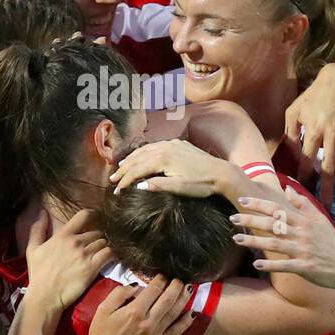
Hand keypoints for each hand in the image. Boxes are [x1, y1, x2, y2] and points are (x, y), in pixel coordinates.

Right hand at [24, 209, 109, 309]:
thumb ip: (37, 229)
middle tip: (96, 245)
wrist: (45, 296)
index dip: (93, 214)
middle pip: (97, 232)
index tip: (97, 217)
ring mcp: (85, 254)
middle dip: (97, 237)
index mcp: (63, 235)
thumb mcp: (33, 249)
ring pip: (104, 242)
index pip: (83, 216)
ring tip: (102, 253)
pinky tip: (109, 258)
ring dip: (104, 246)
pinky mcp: (93, 268)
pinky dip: (111, 254)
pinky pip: (109, 254)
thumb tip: (42, 211)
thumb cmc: (38, 274)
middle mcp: (76, 242)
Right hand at [76, 275, 194, 334]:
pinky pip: (175, 333)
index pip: (154, 290)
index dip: (161, 280)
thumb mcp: (103, 308)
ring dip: (183, 299)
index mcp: (134, 311)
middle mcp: (148, 322)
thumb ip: (119, 293)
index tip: (164, 274)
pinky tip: (193, 313)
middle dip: (176, 286)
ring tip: (189, 289)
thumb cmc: (100, 333)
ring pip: (174, 313)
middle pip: (168, 299)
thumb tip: (137, 286)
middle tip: (180, 278)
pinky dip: (185, 323)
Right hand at [109, 139, 236, 197]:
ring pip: (146, 150)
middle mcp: (165, 147)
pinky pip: (155, 146)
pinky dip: (144, 152)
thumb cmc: (201, 184)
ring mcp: (172, 144)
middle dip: (124, 169)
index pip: (138, 169)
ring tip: (121, 166)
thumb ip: (158, 185)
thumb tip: (138, 185)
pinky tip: (142, 156)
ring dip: (132, 158)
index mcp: (163, 159)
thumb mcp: (179, 188)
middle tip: (112, 179)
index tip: (116, 190)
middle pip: (138, 157)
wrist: (221, 173)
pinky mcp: (179, 144)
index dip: (125, 180)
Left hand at [231, 185, 334, 289]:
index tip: (242, 201)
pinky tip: (256, 264)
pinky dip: (271, 264)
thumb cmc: (332, 242)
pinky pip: (285, 265)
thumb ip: (303, 204)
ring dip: (254, 241)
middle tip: (232, 218)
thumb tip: (287, 188)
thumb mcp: (320, 220)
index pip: (278, 208)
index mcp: (304, 221)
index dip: (259, 204)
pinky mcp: (305, 267)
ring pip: (275, 243)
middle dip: (251, 220)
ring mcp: (303, 250)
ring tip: (236, 239)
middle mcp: (302, 233)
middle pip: (272, 224)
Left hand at [284, 64, 334, 205]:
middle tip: (327, 208)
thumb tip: (289, 153)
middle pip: (329, 168)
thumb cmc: (313, 97)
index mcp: (313, 131)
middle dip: (328, 190)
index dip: (305, 176)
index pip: (308, 160)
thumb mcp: (294, 111)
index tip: (303, 190)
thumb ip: (290, 132)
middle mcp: (332, 135)